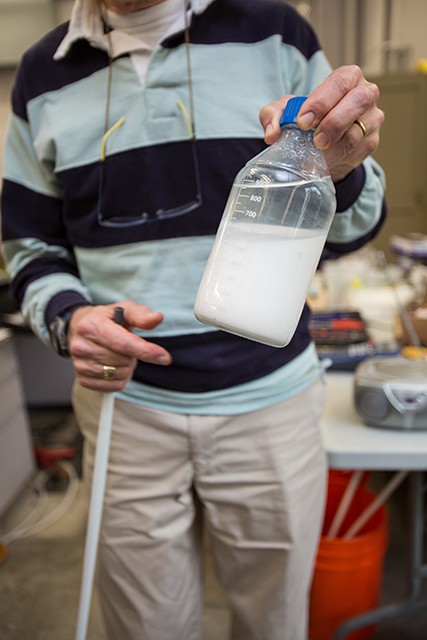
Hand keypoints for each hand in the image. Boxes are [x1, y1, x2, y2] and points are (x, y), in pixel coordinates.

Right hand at [68, 301, 171, 391]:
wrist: (82, 329)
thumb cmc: (107, 319)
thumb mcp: (125, 310)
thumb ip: (141, 314)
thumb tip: (156, 318)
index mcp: (91, 326)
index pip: (122, 343)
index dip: (145, 351)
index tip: (164, 357)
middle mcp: (81, 346)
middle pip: (124, 360)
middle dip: (133, 355)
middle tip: (126, 345)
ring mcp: (80, 364)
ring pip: (120, 374)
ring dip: (127, 367)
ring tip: (119, 354)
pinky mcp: (83, 379)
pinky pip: (114, 386)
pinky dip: (121, 378)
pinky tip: (114, 365)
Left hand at [259, 65, 383, 182]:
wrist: (323, 143)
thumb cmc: (307, 118)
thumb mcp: (286, 112)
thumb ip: (273, 115)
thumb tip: (272, 134)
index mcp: (347, 78)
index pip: (339, 82)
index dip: (322, 101)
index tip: (303, 121)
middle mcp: (365, 94)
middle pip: (358, 101)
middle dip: (334, 122)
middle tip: (315, 141)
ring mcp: (371, 119)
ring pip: (357, 132)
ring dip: (334, 148)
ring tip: (316, 157)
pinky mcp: (370, 142)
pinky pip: (357, 151)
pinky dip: (339, 159)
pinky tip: (325, 163)